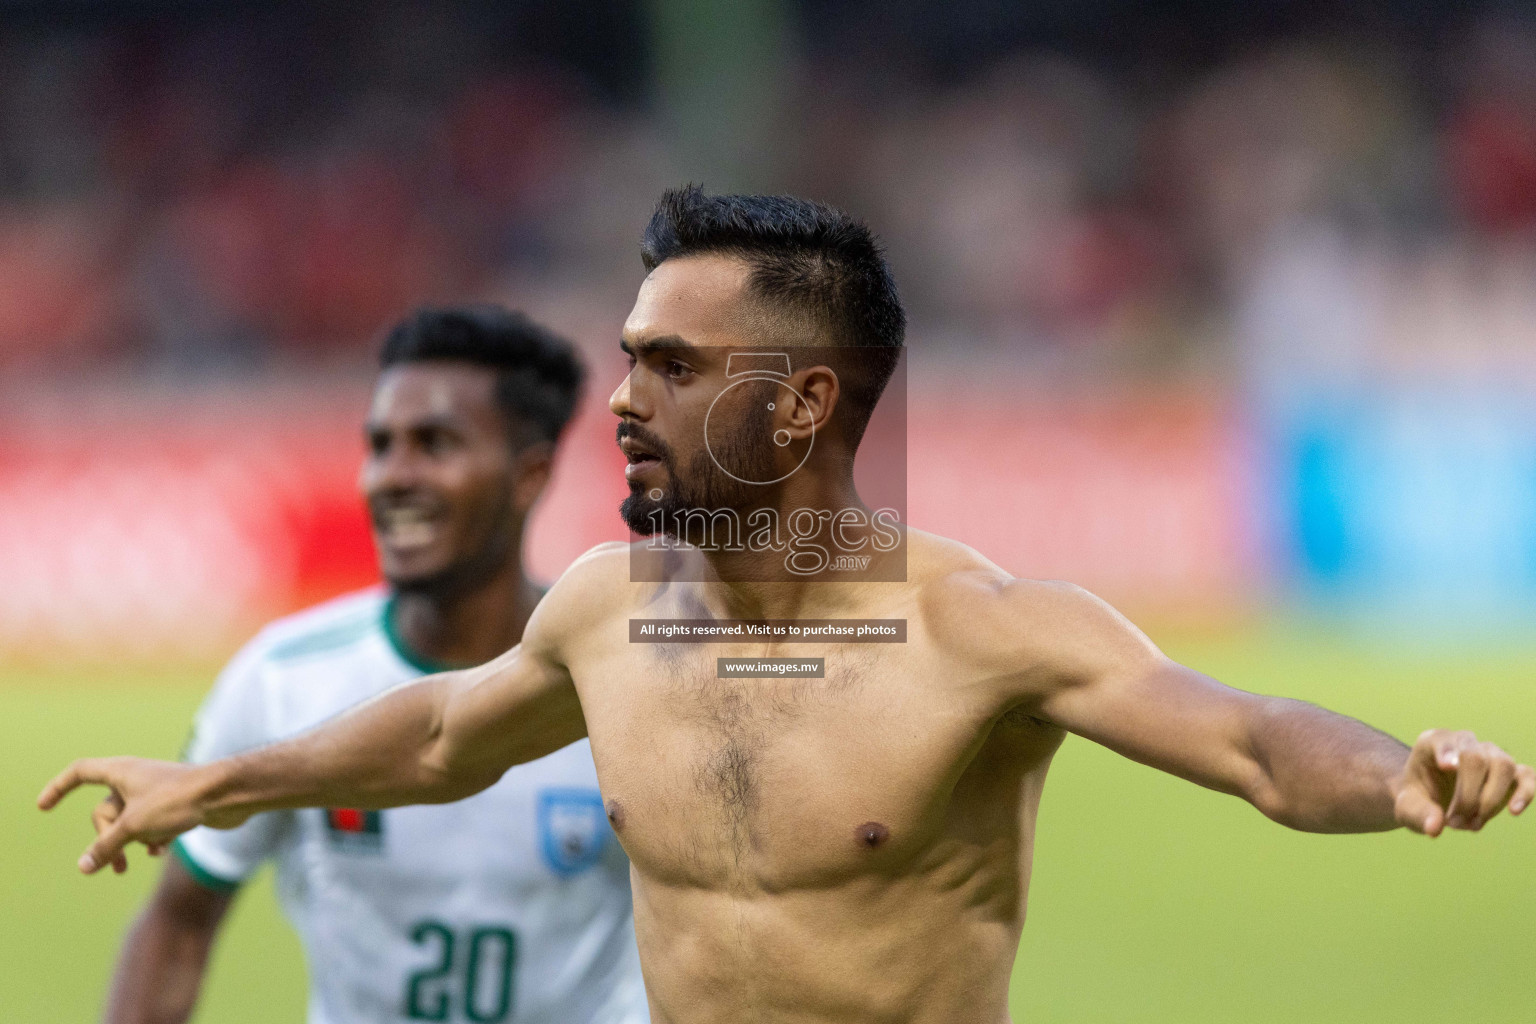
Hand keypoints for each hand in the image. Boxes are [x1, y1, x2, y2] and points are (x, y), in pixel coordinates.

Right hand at [36, 757, 233, 874]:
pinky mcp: (174, 804)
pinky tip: (162, 850)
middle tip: (119, 863)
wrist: (228, 795)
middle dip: (108, 838)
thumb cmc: (180, 800)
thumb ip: (106, 846)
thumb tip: (84, 866)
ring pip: (128, 821)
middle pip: (104, 810)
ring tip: (145, 857)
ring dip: (132, 842)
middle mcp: (136, 777)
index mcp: (121, 771)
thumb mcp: (135, 826)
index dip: (58, 787)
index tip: (42, 807)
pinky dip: (152, 838)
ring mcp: (155, 791)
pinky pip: (150, 824)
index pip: (79, 772)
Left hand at [1392, 730, 1533, 835]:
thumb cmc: (1418, 798)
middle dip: (1467, 796)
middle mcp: (1465, 742)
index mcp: (1434, 742)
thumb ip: (1418, 815)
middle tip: (1454, 823)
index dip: (1447, 751)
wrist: (1433, 801)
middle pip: (1475, 759)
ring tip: (1472, 824)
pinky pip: (1527, 776)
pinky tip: (1513, 811)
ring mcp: (1490, 754)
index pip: (1443, 740)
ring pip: (1503, 765)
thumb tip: (1435, 828)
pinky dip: (1525, 793)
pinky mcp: (1511, 773)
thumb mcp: (1408, 807)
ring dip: (1490, 800)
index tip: (1447, 767)